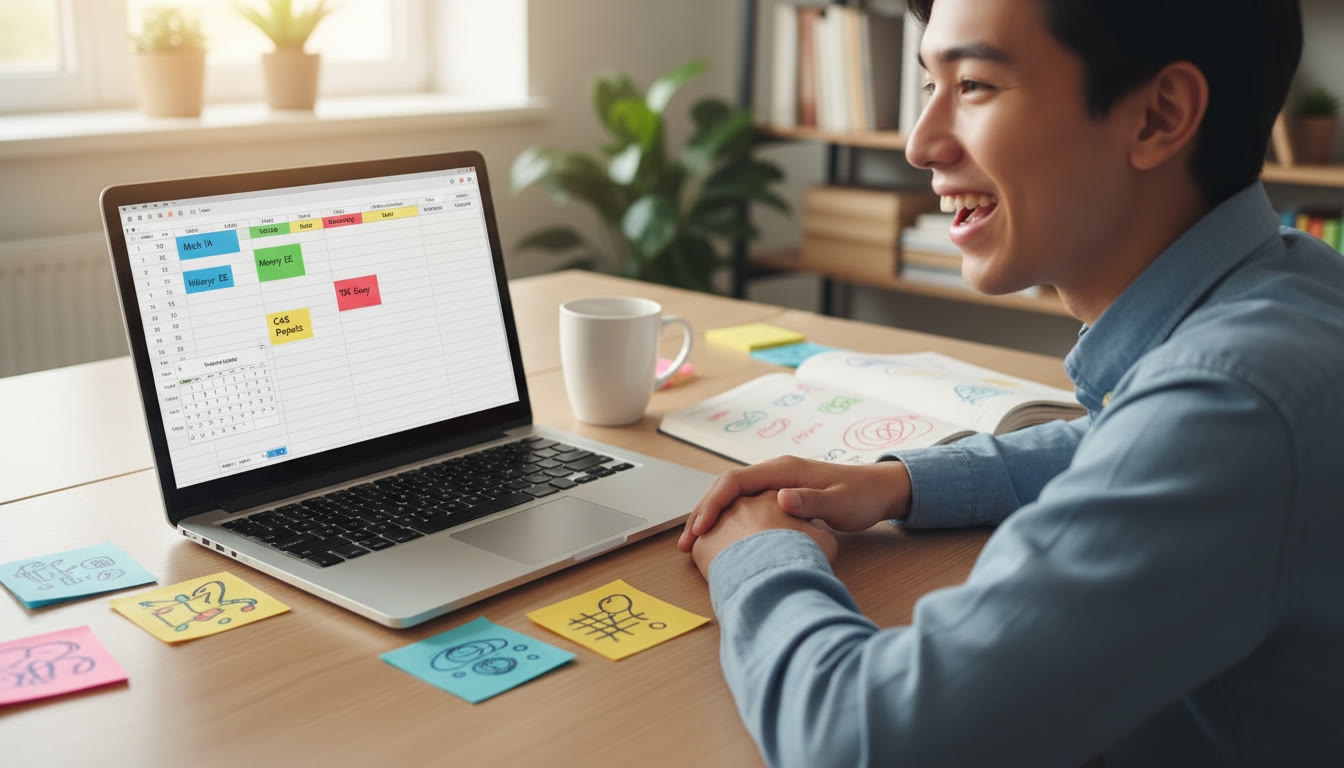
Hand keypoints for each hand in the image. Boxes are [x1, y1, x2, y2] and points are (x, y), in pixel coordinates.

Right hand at [677, 456, 912, 552]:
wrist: (879, 490)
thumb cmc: (861, 496)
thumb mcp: (840, 501)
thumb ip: (811, 501)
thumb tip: (780, 498)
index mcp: (783, 470)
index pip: (735, 481)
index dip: (714, 504)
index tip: (700, 528)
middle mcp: (774, 474)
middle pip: (725, 489)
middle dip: (702, 514)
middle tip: (685, 543)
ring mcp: (775, 485)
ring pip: (731, 499)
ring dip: (710, 519)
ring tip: (693, 546)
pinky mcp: (778, 498)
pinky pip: (742, 507)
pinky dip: (725, 523)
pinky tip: (718, 542)